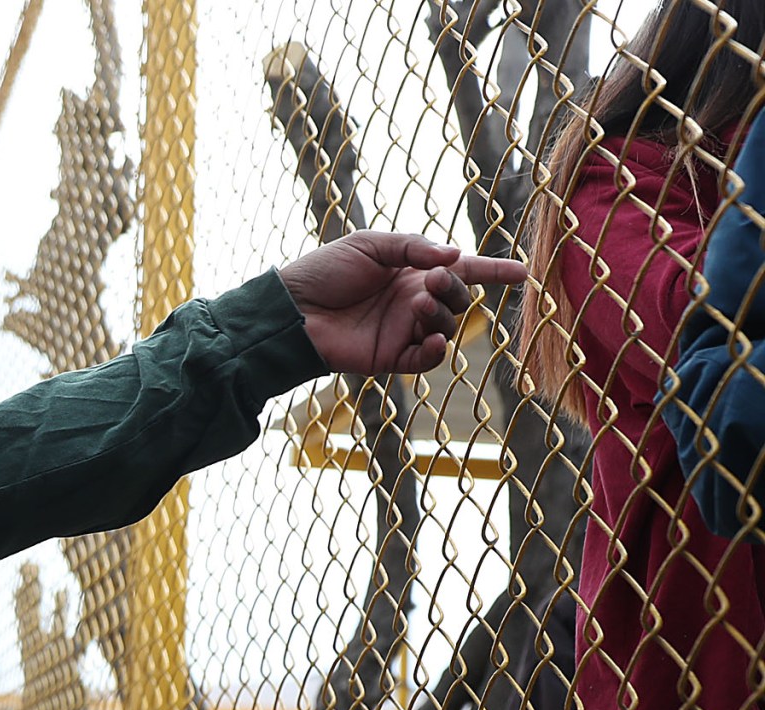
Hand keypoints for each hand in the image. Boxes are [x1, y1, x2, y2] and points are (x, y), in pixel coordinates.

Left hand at [278, 231, 528, 374]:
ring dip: (442, 313)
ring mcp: (404, 331)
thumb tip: (456, 256)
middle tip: (432, 280)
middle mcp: (414, 302)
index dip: (494, 271)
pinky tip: (432, 337)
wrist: (291, 308)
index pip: (463, 271)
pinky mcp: (391, 357)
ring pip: (448, 326)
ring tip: (417, 303)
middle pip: (459, 298)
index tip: (523, 272)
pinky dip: (437, 349)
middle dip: (455, 288)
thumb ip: (414, 248)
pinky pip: (428, 358)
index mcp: (413, 272)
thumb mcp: (371, 244)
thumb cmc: (325, 272)